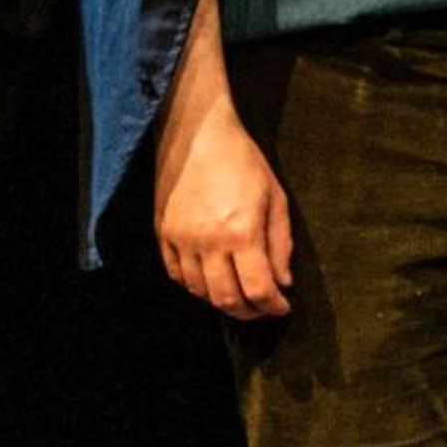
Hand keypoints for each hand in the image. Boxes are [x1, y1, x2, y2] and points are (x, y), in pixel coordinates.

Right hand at [152, 96, 293, 317]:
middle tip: (262, 308)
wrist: (197, 135)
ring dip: (222, 301)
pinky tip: (212, 281)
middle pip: (227, 299)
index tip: (282, 307)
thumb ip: (281, 244)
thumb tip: (283, 282)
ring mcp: (181, 239)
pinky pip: (176, 275)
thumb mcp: (276, 199)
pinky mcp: (162, 233)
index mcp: (242, 232)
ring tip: (240, 295)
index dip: (273, 306)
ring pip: (200, 292)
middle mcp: (208, 241)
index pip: (258, 290)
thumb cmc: (243, 162)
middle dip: (249, 312)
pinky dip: (196, 286)